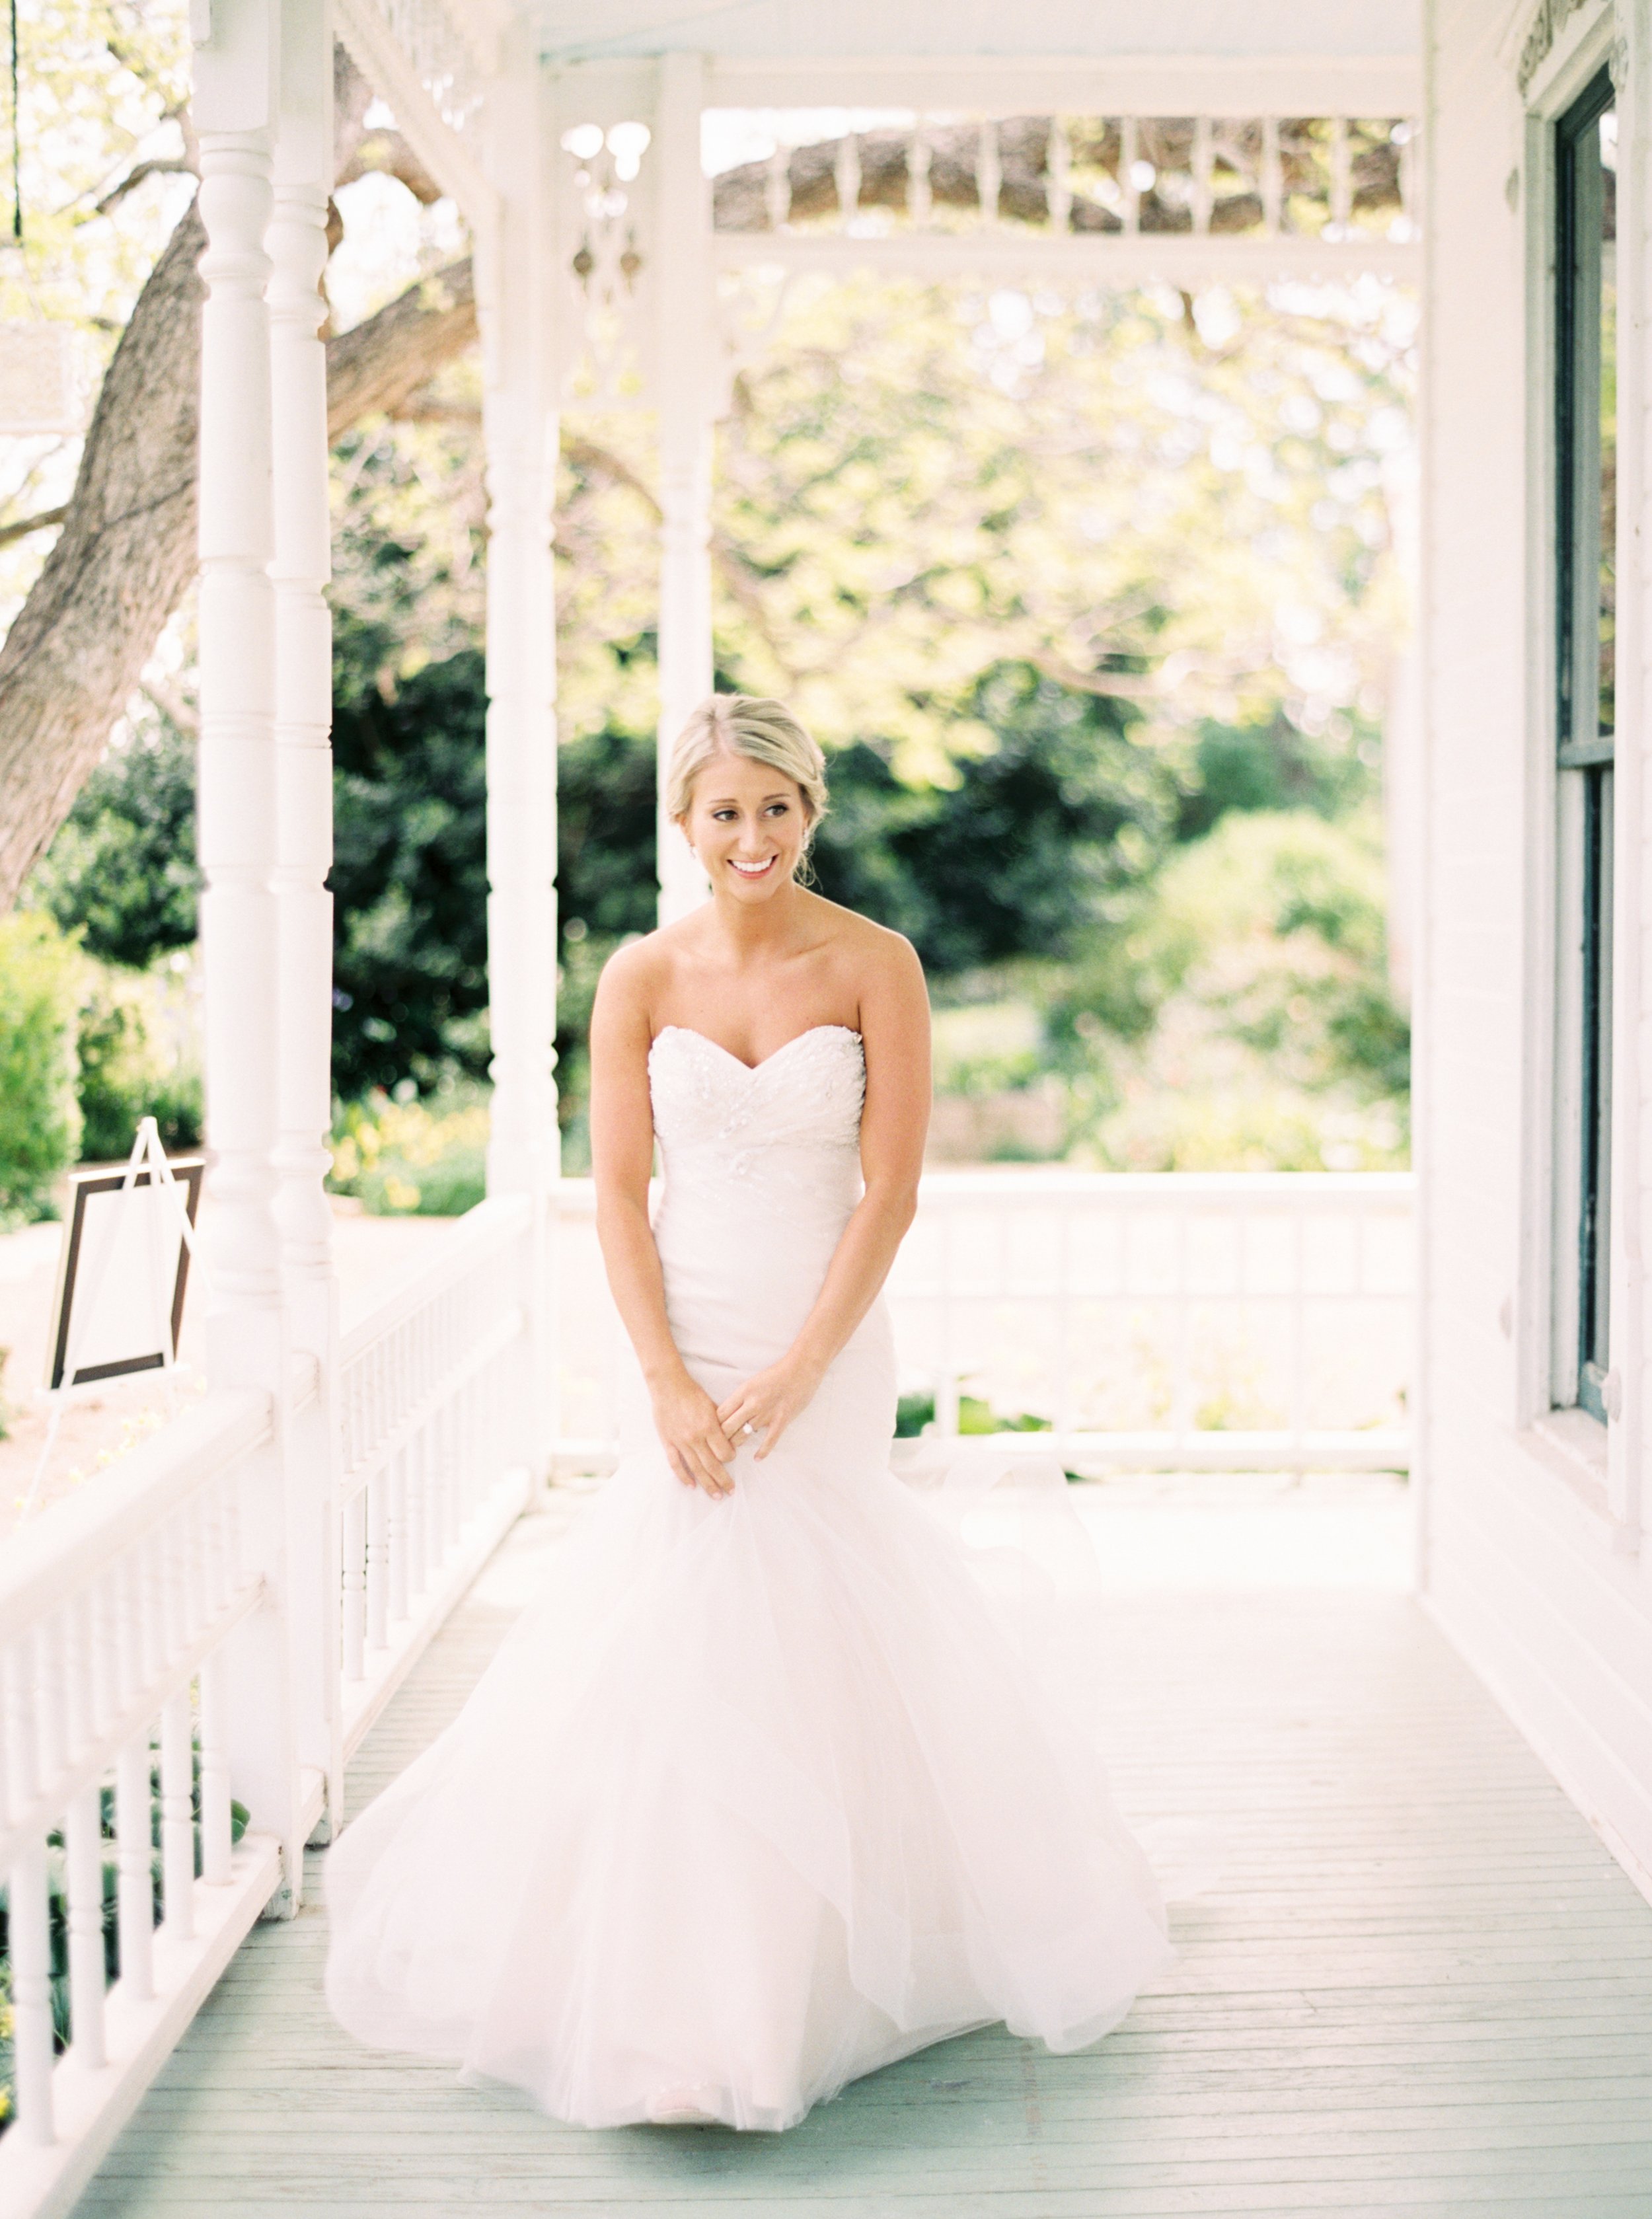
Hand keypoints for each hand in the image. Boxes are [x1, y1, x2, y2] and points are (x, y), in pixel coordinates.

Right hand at [649, 1370, 735, 1497]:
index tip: (732, 1458)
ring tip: (716, 1495)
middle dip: (724, 1480)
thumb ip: (720, 1425)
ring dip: (707, 1484)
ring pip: (696, 1469)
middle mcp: (696, 1437)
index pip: (724, 1452)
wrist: (668, 1386)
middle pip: (713, 1465)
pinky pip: (676, 1464)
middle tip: (731, 1491)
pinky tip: (691, 1485)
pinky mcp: (669, 1442)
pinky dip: (684, 1476)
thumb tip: (729, 1441)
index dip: (731, 1458)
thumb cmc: (692, 1394)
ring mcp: (681, 1442)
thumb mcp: (712, 1406)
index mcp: (709, 1427)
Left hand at [717, 1355, 825, 1461]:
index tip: (712, 1431)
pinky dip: (762, 1452)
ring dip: (736, 1444)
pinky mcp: (781, 1420)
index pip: (719, 1413)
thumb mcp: (753, 1382)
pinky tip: (757, 1458)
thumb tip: (730, 1414)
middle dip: (720, 1439)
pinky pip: (769, 1441)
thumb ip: (741, 1398)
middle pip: (727, 1427)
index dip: (713, 1425)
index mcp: (743, 1391)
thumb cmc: (777, 1374)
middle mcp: (752, 1403)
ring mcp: (767, 1413)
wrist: (802, 1369)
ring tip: (732, 1452)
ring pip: (743, 1435)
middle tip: (718, 1445)